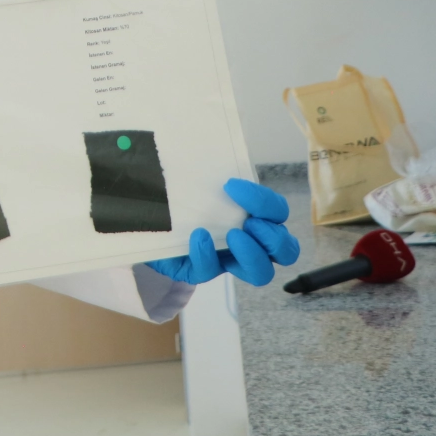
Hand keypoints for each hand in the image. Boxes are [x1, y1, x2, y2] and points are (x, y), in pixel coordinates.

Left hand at [145, 178, 299, 286]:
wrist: (150, 214)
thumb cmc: (184, 196)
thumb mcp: (202, 182)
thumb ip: (216, 177)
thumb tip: (218, 162)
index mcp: (256, 217)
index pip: (278, 212)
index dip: (265, 202)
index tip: (232, 186)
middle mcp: (251, 242)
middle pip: (286, 250)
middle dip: (273, 237)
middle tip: (248, 223)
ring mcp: (228, 260)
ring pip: (262, 273)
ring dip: (253, 254)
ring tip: (233, 236)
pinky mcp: (201, 271)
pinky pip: (210, 271)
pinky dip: (207, 254)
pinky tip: (198, 237)